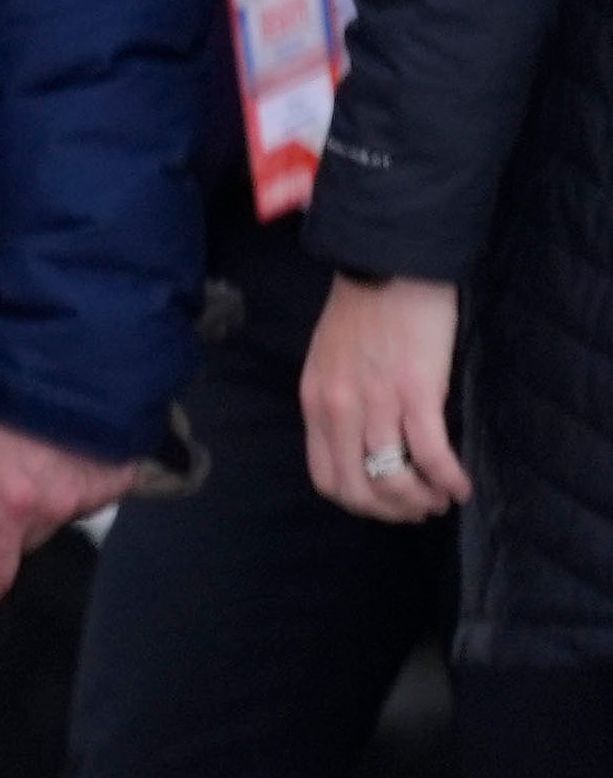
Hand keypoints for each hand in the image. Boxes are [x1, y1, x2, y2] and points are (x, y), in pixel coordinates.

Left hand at [0, 400, 146, 633]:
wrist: (74, 344)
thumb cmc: (2, 383)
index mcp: (13, 502)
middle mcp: (60, 507)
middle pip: (22, 539)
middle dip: (0, 527)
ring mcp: (96, 493)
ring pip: (55, 517)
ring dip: (36, 501)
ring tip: (24, 457)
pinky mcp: (123, 476)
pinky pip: (86, 494)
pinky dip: (68, 482)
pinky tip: (57, 450)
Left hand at [304, 274, 467, 522]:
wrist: (389, 267)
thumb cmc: (364, 311)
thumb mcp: (328, 362)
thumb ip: (337, 402)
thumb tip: (359, 441)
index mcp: (316, 403)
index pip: (325, 477)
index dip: (357, 502)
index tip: (384, 504)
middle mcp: (339, 410)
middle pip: (357, 489)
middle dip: (391, 511)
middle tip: (418, 510)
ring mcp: (376, 403)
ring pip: (393, 479)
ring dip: (421, 500)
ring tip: (441, 499)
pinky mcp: (416, 392)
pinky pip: (431, 454)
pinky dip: (448, 479)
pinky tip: (462, 486)